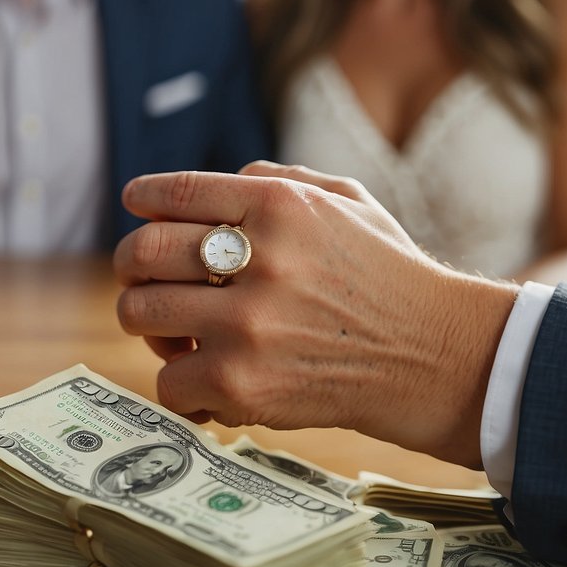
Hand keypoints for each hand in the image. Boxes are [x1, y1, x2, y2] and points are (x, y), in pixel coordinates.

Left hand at [113, 161, 517, 467]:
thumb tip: (212, 186)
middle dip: (132, 267)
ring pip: (141, 315)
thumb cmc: (388, 278)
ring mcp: (245, 325)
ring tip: (175, 335)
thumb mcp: (348, 203)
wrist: (434, 358)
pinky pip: (168, 382)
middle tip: (143, 280)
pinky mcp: (241, 383)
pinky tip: (208, 380)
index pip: (175, 192)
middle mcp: (258, 259)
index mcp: (280, 207)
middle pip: (142, 252)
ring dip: (149, 325)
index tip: (135, 206)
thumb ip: (278, 182)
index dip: (142, 197)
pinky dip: (181, 384)